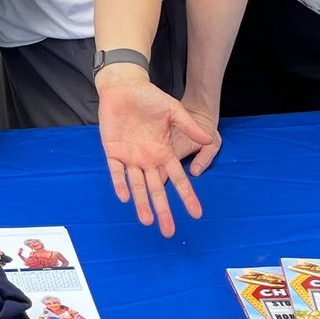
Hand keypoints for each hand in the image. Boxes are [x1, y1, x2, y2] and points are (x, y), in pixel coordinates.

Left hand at [97, 71, 214, 236]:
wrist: (124, 87)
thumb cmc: (150, 98)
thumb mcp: (173, 110)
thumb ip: (188, 125)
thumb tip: (207, 139)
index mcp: (164, 152)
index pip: (178, 179)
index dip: (186, 196)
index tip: (197, 214)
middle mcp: (148, 159)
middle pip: (157, 189)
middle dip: (163, 210)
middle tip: (168, 231)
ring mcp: (130, 157)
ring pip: (137, 185)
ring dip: (141, 203)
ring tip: (147, 221)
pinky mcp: (113, 151)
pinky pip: (116, 171)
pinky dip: (120, 183)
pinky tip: (125, 196)